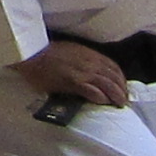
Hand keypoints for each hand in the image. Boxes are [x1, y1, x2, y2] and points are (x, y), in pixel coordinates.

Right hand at [15, 38, 129, 107]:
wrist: (31, 53)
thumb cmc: (46, 54)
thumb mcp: (70, 51)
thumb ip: (83, 60)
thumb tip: (93, 73)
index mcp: (88, 54)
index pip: (113, 66)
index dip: (121, 78)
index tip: (123, 87)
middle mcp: (89, 62)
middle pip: (113, 76)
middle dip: (122, 89)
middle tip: (124, 100)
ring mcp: (81, 71)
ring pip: (107, 84)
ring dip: (116, 95)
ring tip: (119, 104)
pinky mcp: (72, 81)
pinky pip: (92, 90)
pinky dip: (100, 97)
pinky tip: (103, 102)